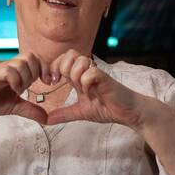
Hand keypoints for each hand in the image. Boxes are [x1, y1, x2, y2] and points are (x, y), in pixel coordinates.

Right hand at [0, 54, 47, 123]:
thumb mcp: (15, 106)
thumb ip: (30, 109)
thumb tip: (47, 118)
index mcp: (16, 71)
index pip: (36, 58)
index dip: (45, 68)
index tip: (48, 82)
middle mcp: (9, 67)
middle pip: (31, 55)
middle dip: (37, 71)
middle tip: (32, 86)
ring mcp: (0, 70)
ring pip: (21, 62)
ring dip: (25, 77)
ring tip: (19, 90)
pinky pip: (9, 70)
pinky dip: (15, 81)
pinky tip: (13, 91)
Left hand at [44, 50, 161, 127]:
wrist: (127, 112)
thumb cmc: (107, 108)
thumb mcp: (80, 112)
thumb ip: (64, 114)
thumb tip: (46, 120)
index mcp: (79, 76)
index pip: (63, 59)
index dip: (54, 67)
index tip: (52, 81)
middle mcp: (87, 71)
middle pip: (70, 54)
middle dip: (62, 68)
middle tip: (61, 82)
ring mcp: (96, 74)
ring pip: (80, 60)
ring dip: (75, 75)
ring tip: (80, 89)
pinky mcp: (105, 78)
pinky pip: (90, 72)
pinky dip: (86, 82)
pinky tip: (90, 91)